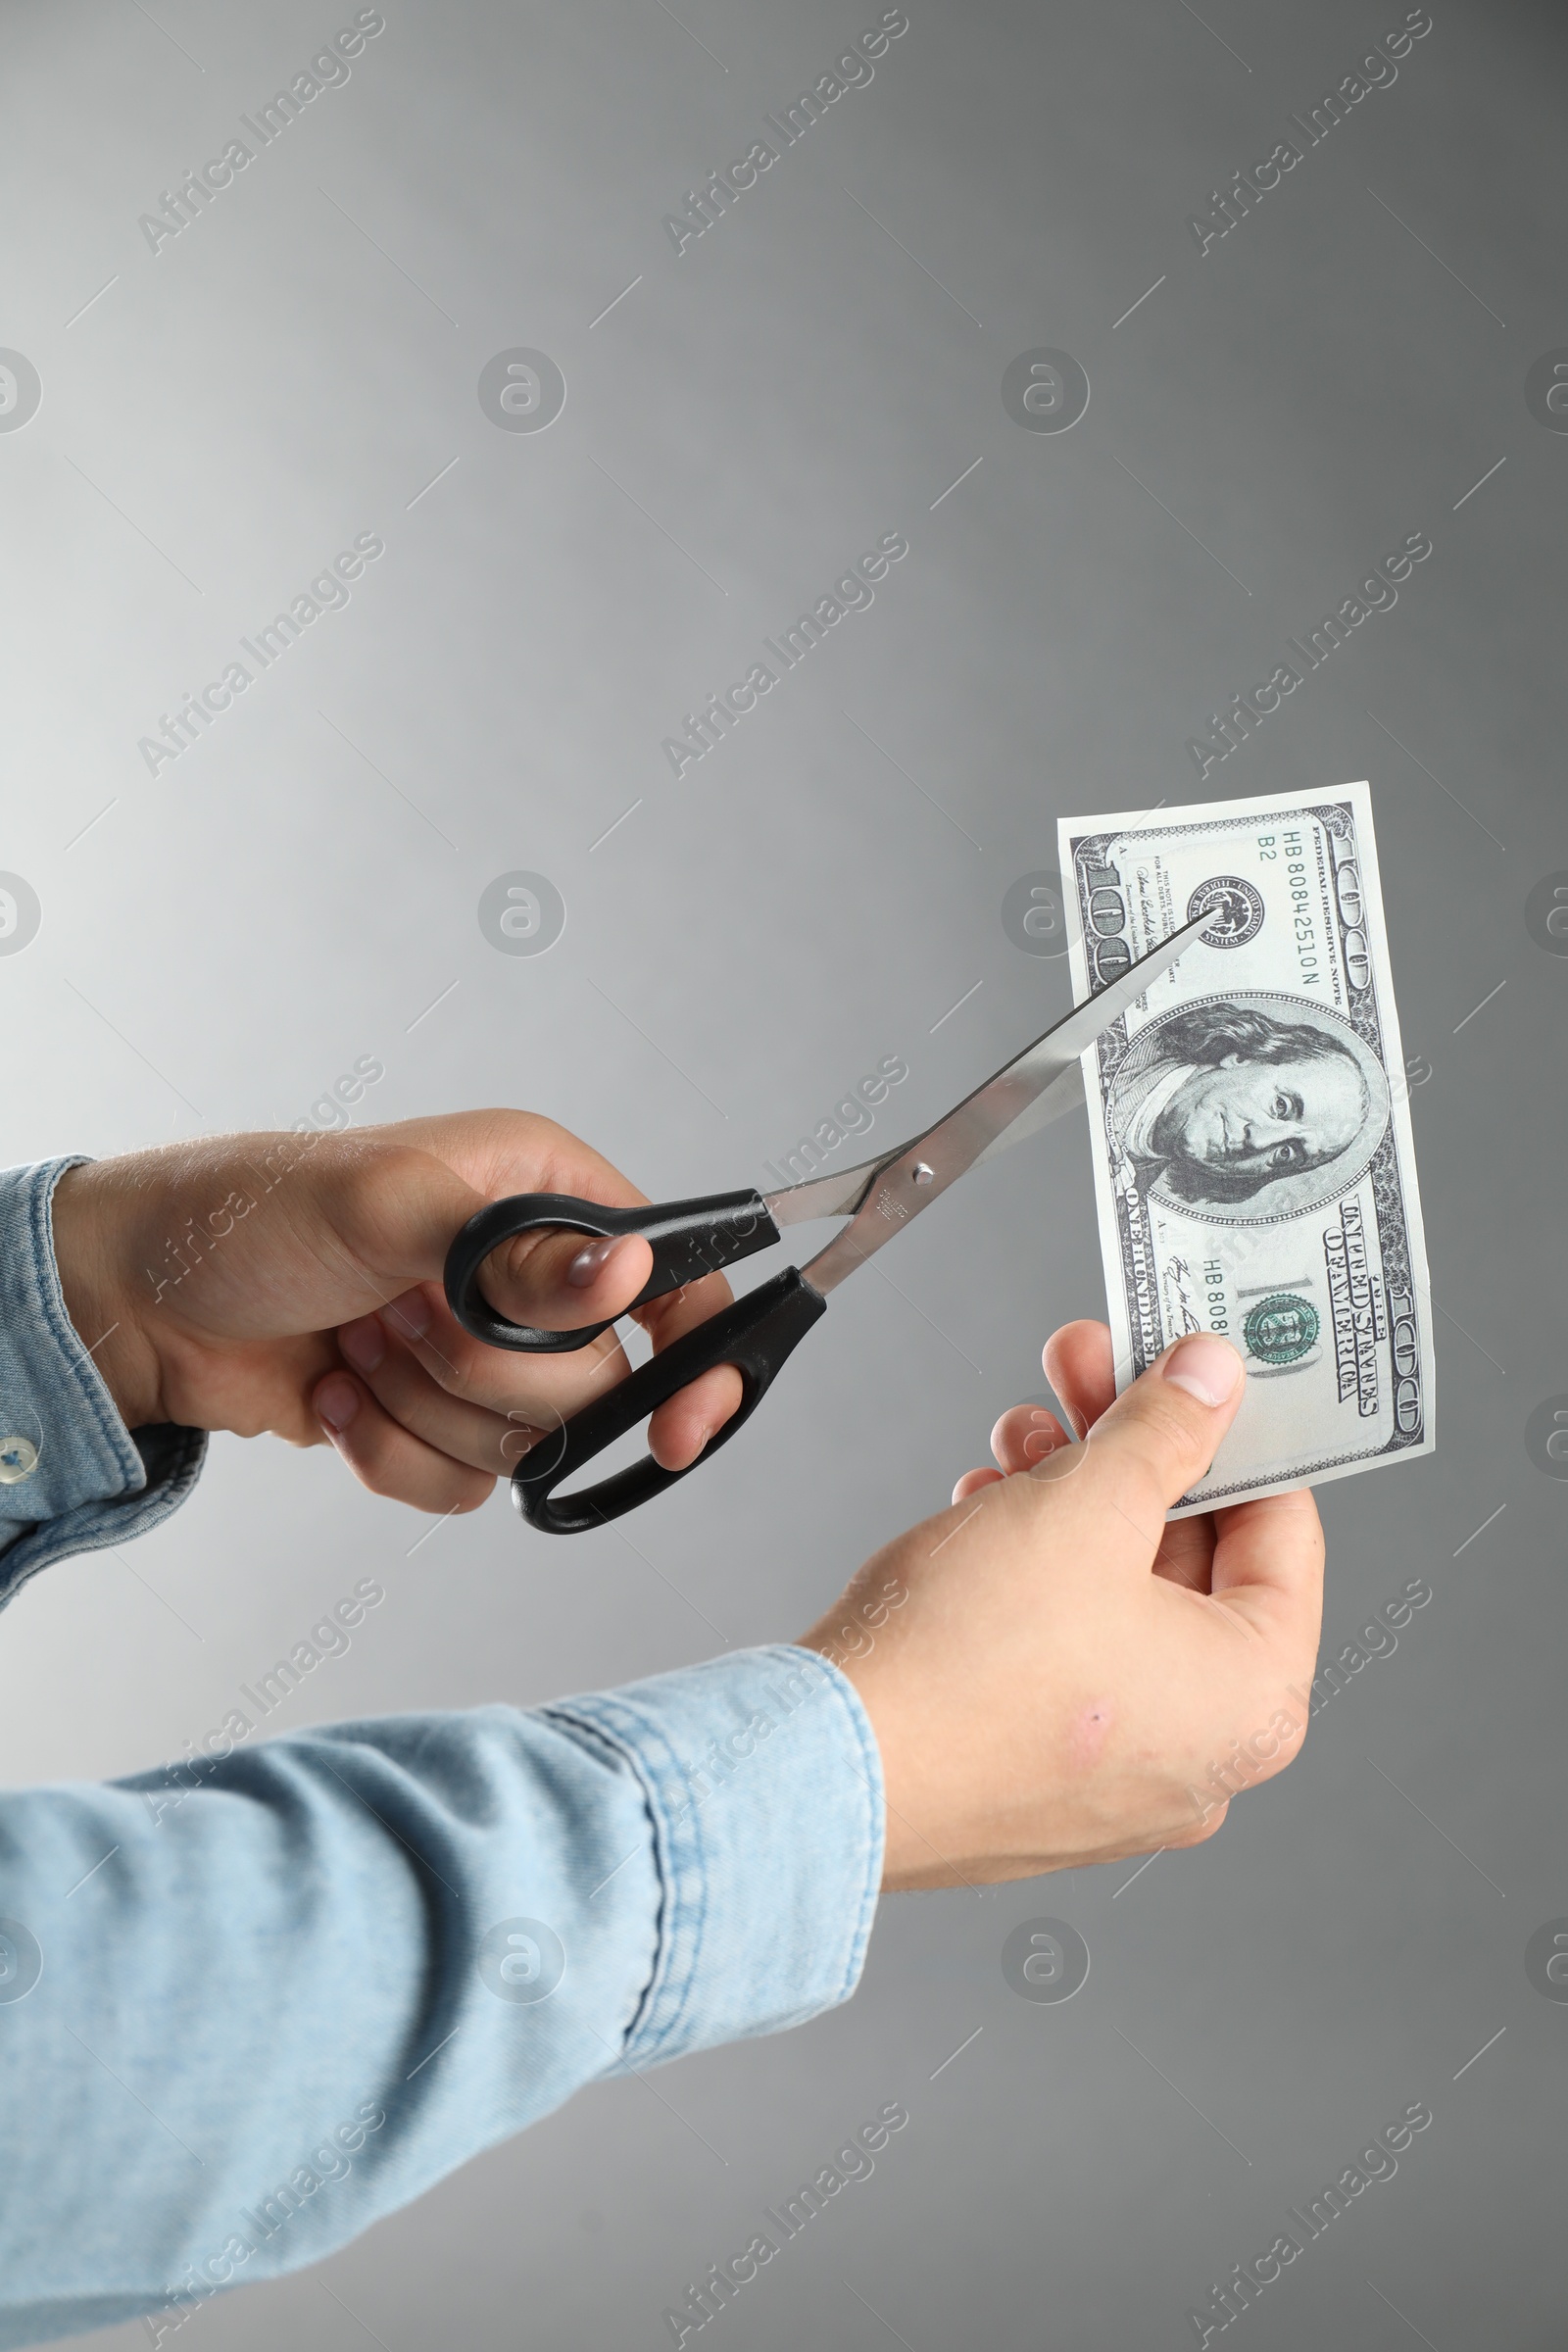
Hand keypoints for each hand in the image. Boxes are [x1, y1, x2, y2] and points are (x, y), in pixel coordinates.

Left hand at [50, 1112, 743, 1513]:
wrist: (142, 1301)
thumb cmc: (252, 1216)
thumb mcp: (388, 1209)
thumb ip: (517, 1254)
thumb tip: (627, 1270)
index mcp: (547, 1194)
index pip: (676, 1281)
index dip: (695, 1357)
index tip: (679, 1427)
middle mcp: (532, 1277)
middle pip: (599, 1386)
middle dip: (484, 1373)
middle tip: (400, 1316)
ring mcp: (486, 1357)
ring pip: (529, 1447)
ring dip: (424, 1412)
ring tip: (358, 1347)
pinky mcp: (438, 1422)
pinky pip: (466, 1488)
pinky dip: (393, 1456)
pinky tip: (339, 1396)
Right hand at [800, 1321, 1323, 1888]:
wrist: (826, 1765)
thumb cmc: (965, 1661)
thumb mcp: (1086, 1502)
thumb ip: (1165, 1429)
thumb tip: (1211, 1380)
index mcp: (1251, 1702)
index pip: (1283, 1533)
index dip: (1234, 1432)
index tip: (1198, 1374)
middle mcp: (1200, 1757)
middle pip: (1190, 1560)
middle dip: (1129, 1451)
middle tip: (1088, 1371)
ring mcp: (1115, 1779)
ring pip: (1118, 1599)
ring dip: (1072, 1500)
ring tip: (1019, 1435)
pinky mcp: (1038, 1778)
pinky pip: (1065, 1651)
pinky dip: (1036, 1574)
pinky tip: (987, 1510)